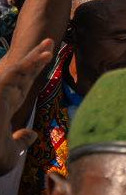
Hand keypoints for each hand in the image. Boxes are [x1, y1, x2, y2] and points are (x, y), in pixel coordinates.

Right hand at [0, 39, 52, 173]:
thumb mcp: (12, 152)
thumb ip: (21, 141)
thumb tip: (32, 135)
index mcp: (3, 108)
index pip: (22, 87)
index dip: (33, 73)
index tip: (45, 60)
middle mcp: (0, 98)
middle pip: (22, 74)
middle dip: (35, 58)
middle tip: (49, 42)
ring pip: (19, 70)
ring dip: (35, 56)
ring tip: (51, 42)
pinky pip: (16, 74)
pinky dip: (30, 64)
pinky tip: (46, 56)